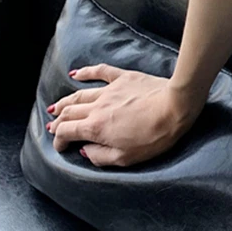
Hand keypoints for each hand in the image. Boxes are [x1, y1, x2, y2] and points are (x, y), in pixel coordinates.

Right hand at [45, 65, 202, 166]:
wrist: (176, 107)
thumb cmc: (156, 135)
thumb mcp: (127, 158)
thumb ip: (101, 157)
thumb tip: (86, 151)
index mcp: (96, 128)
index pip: (66, 132)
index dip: (58, 140)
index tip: (61, 146)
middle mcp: (97, 108)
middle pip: (69, 113)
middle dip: (59, 122)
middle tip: (54, 127)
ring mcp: (110, 91)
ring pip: (79, 94)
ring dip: (65, 102)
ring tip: (56, 107)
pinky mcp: (124, 78)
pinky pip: (100, 72)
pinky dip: (86, 72)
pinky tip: (76, 74)